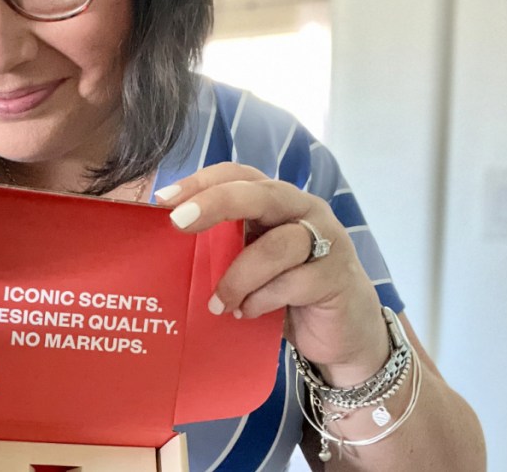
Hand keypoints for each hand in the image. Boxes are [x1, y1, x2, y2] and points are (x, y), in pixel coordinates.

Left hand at [154, 162, 389, 385]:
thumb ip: (222, 245)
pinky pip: (293, 283)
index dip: (201, 181)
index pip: (238, 174)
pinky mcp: (337, 276)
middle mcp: (303, 209)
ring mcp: (326, 241)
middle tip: (178, 223)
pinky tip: (248, 313)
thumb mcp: (250, 261)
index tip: (163, 199)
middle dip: (215, 204)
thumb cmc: (287, 290)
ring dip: (238, 276)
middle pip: (260, 194)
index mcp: (276, 199)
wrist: (344, 332)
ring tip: (218, 304)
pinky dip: (262, 300)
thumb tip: (163, 245)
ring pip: (276, 246)